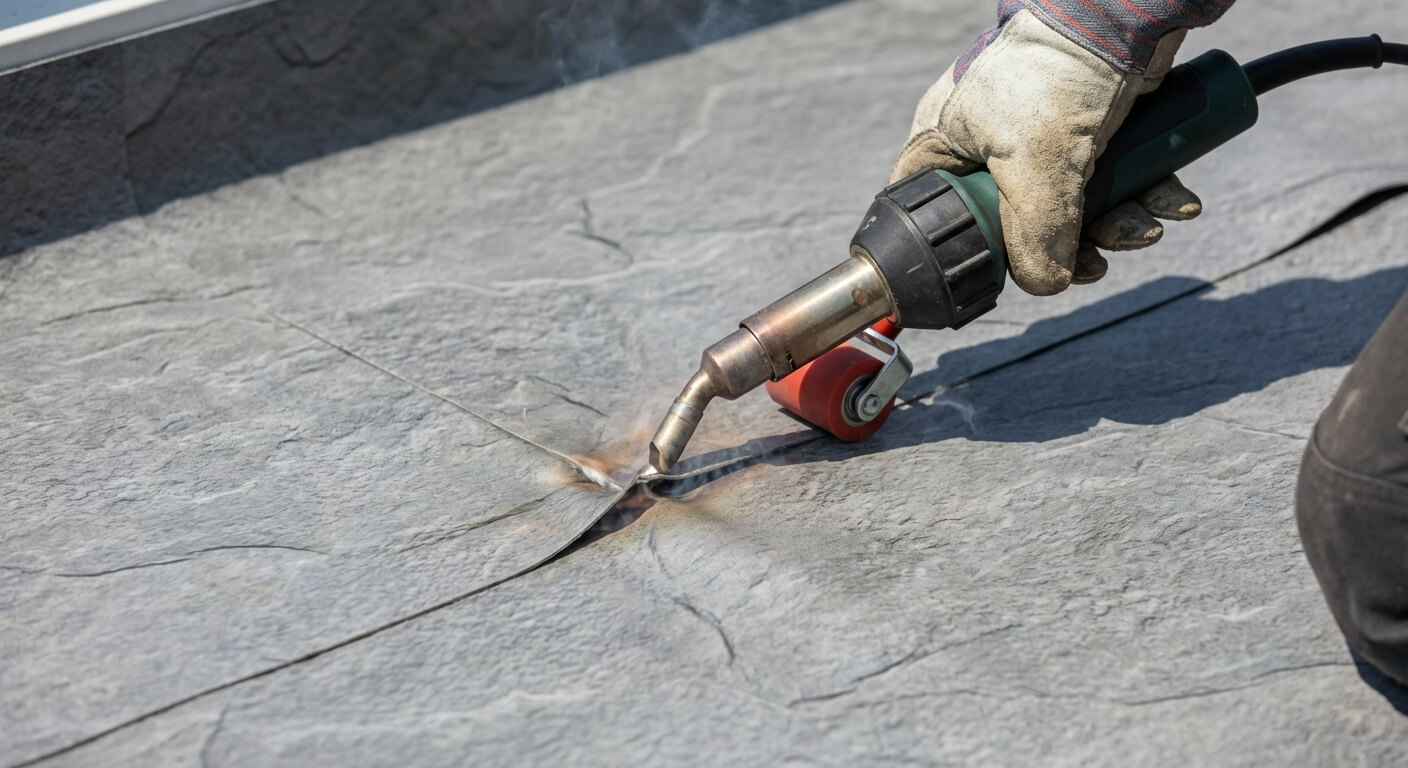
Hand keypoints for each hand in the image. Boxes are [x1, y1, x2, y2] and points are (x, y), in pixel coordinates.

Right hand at [892, 10, 1200, 295]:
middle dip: (1072, 245)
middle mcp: (987, 142)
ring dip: (1119, 224)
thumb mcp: (1036, 169)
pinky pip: (1110, 178)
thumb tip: (1048, 285)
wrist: (1122, 11)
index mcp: (946, 146)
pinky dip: (1143, 193)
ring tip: (1151, 226)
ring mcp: (1038, 135)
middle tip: (1101, 259)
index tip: (1017, 272)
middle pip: (1019, 223)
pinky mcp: (1086, 127)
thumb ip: (1034, 239)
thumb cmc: (1055, 74)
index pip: (941, 216)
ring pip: (1072, 205)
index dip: (976, 252)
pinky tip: (1173, 201)